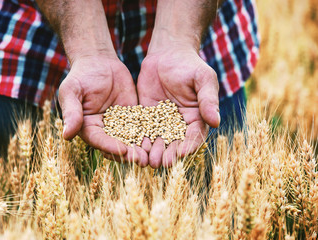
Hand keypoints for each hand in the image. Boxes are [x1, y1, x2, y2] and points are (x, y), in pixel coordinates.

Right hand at [59, 55, 148, 165]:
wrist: (99, 62)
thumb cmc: (80, 76)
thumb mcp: (72, 92)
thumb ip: (71, 112)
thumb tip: (66, 135)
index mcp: (88, 128)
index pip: (99, 141)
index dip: (110, 147)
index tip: (122, 151)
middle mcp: (105, 130)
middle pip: (117, 145)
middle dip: (129, 153)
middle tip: (142, 159)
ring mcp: (120, 124)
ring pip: (132, 139)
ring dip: (141, 148)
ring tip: (152, 154)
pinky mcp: (133, 116)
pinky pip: (142, 125)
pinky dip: (150, 133)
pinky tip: (160, 138)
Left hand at [137, 45, 219, 167]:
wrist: (167, 55)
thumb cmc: (190, 65)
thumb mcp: (203, 79)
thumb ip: (208, 99)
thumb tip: (216, 121)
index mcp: (196, 119)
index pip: (193, 137)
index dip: (187, 147)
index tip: (180, 155)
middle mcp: (179, 124)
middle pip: (174, 144)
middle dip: (167, 154)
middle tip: (160, 163)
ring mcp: (161, 122)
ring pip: (157, 140)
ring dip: (152, 151)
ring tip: (145, 160)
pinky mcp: (146, 116)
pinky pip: (142, 130)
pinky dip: (139, 139)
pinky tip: (133, 146)